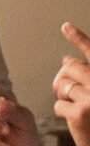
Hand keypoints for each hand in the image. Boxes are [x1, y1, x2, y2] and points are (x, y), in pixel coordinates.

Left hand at [53, 22, 89, 145]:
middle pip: (70, 68)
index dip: (79, 38)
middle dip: (64, 78)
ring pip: (63, 85)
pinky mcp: (81, 112)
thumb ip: (88, 76)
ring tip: (76, 107)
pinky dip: (62, 112)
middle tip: (66, 91)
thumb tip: (66, 59)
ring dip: (63, 95)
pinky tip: (75, 120)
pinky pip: (58, 105)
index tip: (64, 26)